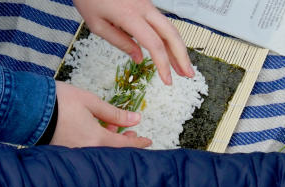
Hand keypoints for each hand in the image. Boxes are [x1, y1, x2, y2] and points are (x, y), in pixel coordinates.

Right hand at [50, 82, 152, 147]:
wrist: (24, 106)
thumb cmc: (57, 101)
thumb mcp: (90, 102)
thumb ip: (115, 113)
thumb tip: (136, 119)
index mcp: (95, 139)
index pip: (124, 146)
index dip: (138, 143)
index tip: (148, 141)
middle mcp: (86, 150)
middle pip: (113, 151)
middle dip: (123, 142)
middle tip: (130, 132)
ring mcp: (73, 152)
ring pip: (99, 149)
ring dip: (108, 140)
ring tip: (111, 127)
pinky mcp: (62, 150)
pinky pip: (85, 149)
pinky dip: (94, 141)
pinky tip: (94, 129)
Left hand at [72, 0, 192, 84]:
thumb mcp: (97, 24)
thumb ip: (120, 42)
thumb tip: (138, 57)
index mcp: (129, 15)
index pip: (154, 44)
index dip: (163, 65)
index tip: (167, 81)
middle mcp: (143, 8)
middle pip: (171, 34)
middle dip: (182, 57)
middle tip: (188, 75)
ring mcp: (146, 4)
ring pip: (169, 28)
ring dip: (178, 49)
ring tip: (182, 67)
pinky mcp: (145, 3)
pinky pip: (162, 23)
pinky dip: (169, 39)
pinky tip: (170, 51)